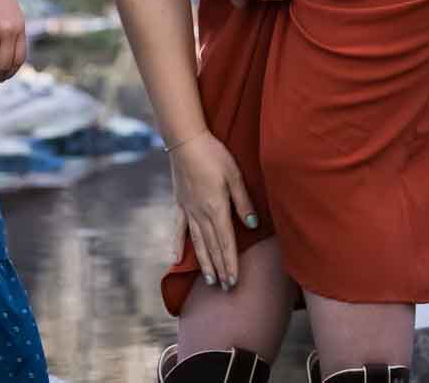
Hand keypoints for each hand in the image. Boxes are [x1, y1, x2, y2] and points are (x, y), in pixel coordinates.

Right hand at [167, 131, 257, 289]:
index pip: (226, 242)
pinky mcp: (178, 203)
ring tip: (209, 281)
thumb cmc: (214, 155)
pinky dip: (177, 245)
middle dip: (220, 269)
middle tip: (226, 288)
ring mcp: (187, 210)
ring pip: (196, 243)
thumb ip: (243, 202)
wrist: (186, 140)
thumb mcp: (234, 175)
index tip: (234, 282)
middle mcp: (200, 214)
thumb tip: (252, 226)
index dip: (230, 263)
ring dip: (203, 263)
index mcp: (216, 208)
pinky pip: (178, 229)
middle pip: (212, 247)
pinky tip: (176, 259)